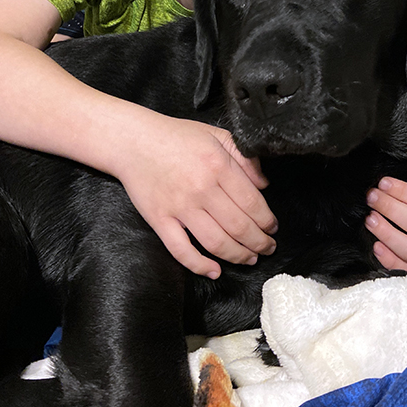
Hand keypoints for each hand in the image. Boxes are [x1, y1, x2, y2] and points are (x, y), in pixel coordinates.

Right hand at [116, 114, 277, 278]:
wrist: (133, 141)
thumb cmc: (176, 136)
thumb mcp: (216, 135)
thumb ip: (244, 158)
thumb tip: (263, 185)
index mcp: (218, 165)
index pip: (252, 202)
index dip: (267, 221)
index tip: (273, 228)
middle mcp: (201, 188)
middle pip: (239, 226)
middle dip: (259, 242)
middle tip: (267, 248)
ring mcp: (179, 207)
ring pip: (216, 242)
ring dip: (238, 256)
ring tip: (250, 259)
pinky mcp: (160, 220)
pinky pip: (181, 250)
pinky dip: (200, 265)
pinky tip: (214, 271)